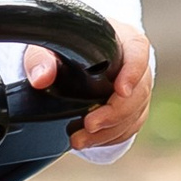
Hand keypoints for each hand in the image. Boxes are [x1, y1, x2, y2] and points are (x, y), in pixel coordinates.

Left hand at [24, 28, 153, 154]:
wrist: (68, 60)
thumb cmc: (63, 47)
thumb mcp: (47, 48)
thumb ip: (41, 60)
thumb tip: (41, 79)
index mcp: (122, 40)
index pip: (138, 52)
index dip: (133, 72)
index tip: (120, 91)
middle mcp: (134, 63)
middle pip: (139, 90)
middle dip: (115, 113)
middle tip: (89, 125)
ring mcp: (136, 88)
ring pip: (135, 113)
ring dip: (109, 131)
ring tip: (80, 140)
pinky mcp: (132, 108)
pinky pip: (130, 126)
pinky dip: (111, 137)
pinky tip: (90, 140)